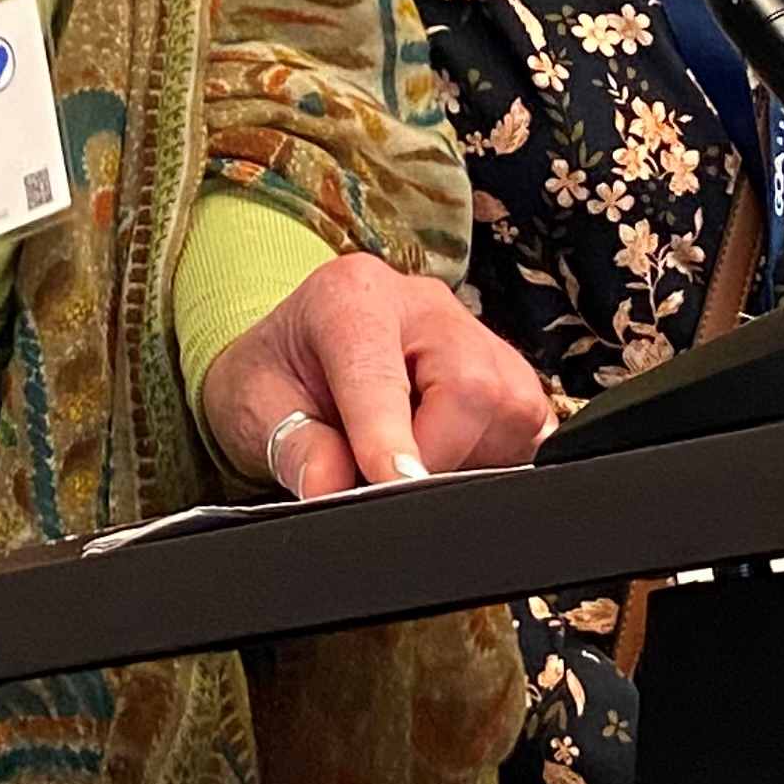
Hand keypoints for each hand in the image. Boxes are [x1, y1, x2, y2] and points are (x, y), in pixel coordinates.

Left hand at [198, 253, 551, 496]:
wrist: (296, 359)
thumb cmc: (277, 377)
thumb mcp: (254, 408)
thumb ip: (295, 447)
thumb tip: (330, 486)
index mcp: (351, 297)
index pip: (382, 371)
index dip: (388, 435)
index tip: (391, 484)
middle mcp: (422, 304)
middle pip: (470, 384)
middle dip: (436, 455)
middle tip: (388, 485)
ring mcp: (473, 332)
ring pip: (509, 406)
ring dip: (465, 458)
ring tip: (410, 463)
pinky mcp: (508, 368)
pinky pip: (530, 421)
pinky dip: (495, 456)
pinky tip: (449, 458)